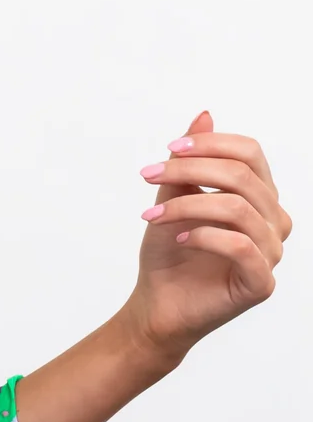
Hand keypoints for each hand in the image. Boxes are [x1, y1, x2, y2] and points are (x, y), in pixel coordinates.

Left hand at [128, 111, 291, 364]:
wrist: (157, 306)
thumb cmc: (169, 254)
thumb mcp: (173, 199)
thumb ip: (189, 163)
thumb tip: (205, 115)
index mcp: (260, 197)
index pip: (250, 154)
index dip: (211, 144)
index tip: (168, 150)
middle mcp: (273, 222)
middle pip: (243, 177)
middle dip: (191, 170)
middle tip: (148, 175)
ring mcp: (271, 253)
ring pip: (238, 208)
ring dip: (187, 204)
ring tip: (152, 214)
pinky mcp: (260, 283)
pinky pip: (240, 245)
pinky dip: (204, 235)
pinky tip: (179, 238)